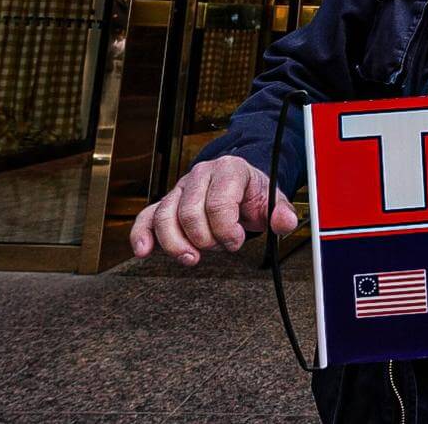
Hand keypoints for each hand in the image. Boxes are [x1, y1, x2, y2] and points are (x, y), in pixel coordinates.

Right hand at [130, 154, 298, 265]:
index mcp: (230, 169)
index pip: (219, 202)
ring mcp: (181, 188)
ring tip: (192, 258)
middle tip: (220, 247)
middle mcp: (201, 175)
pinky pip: (148, 216)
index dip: (226, 229)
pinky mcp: (167, 203)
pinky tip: (144, 251)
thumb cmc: (254, 193)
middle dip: (205, 238)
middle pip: (190, 212)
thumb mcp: (273, 200)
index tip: (236, 241)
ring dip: (176, 244)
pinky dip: (142, 234)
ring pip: (166, 216)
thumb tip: (285, 222)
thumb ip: (282, 213)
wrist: (241, 184)